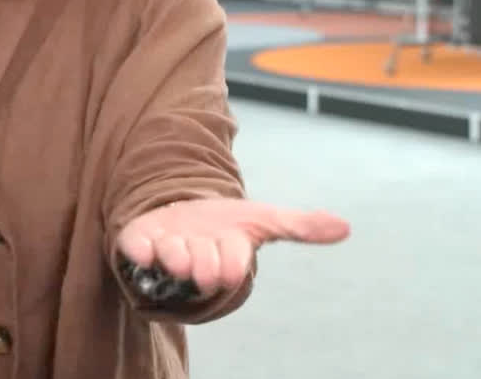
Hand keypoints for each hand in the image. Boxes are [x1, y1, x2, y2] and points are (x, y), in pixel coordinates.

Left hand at [116, 198, 349, 297]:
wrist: (177, 212)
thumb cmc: (221, 225)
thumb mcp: (260, 219)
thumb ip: (298, 226)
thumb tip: (345, 227)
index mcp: (226, 256)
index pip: (232, 267)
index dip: (231, 264)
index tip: (231, 259)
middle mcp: (197, 259)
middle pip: (201, 268)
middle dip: (202, 258)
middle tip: (200, 248)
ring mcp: (167, 251)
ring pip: (171, 260)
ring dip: (174, 253)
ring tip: (175, 243)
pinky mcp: (139, 242)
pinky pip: (134, 250)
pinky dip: (138, 247)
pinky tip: (144, 243)